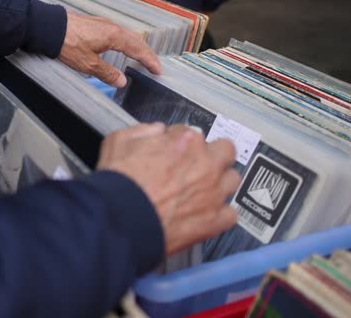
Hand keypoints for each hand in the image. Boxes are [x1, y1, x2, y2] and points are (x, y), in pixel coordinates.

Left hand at [58, 12, 161, 86]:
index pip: (139, 49)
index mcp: (115, 36)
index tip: (158, 70)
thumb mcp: (88, 64)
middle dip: (147, 53)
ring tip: (141, 57)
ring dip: (137, 47)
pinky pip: (117, 33)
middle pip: (136, 40)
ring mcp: (103, 23)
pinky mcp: (95, 24)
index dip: (150, 61)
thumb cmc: (66, 43)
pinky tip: (121, 47)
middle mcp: (112, 27)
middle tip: (154, 65)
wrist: (48, 27)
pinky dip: (125, 42)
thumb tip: (122, 81)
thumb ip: (107, 73)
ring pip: (127, 35)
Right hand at [97, 123, 239, 254]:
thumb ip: (142, 131)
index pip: (190, 133)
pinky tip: (204, 215)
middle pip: (225, 150)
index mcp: (185, 141)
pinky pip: (230, 214)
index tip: (170, 152)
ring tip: (201, 192)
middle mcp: (206, 163)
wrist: (120, 218)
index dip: (178, 143)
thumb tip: (157, 131)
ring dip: (219, 183)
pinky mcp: (215, 220)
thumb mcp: (118, 141)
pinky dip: (219, 215)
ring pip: (232, 180)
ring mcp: (214, 192)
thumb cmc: (118, 181)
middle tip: (194, 166)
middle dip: (212, 155)